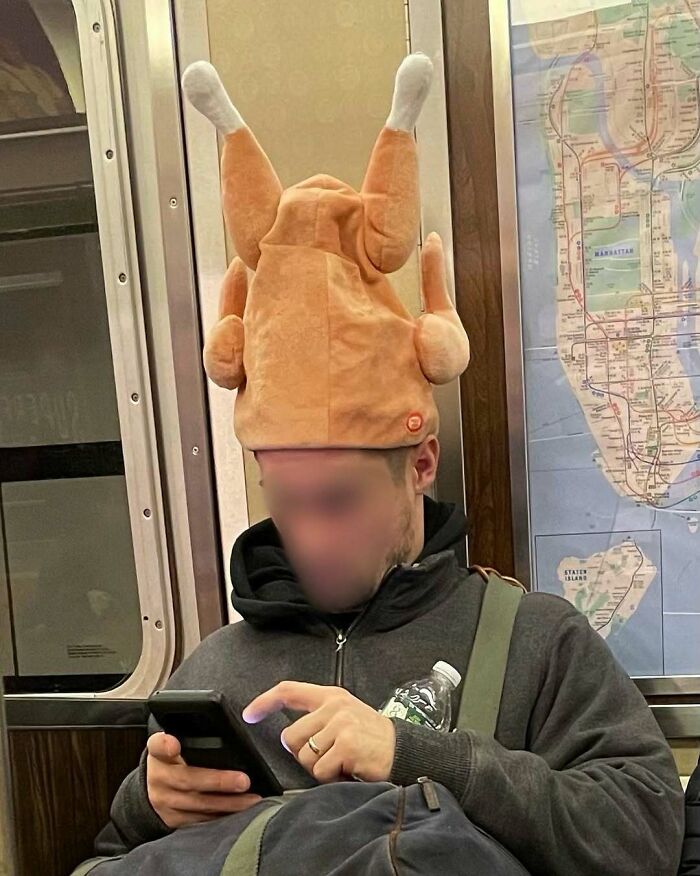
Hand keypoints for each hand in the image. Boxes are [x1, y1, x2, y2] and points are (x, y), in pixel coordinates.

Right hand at [146, 732, 261, 827]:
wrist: (152, 791)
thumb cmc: (172, 761)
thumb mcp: (173, 744)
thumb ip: (189, 736)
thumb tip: (225, 728)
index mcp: (159, 754)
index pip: (158, 746)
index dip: (165, 745)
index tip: (174, 745)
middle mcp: (159, 778)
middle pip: (187, 780)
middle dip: (218, 782)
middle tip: (243, 781)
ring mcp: (165, 802)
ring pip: (197, 805)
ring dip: (226, 804)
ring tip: (250, 800)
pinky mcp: (173, 820)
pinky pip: (199, 820)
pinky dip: (220, 817)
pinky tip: (238, 814)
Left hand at [243, 682, 395, 783]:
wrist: (403, 751)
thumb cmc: (370, 738)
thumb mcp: (345, 716)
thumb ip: (318, 718)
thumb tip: (286, 736)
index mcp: (330, 696)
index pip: (289, 691)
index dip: (265, 702)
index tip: (249, 714)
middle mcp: (334, 705)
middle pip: (290, 736)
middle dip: (303, 754)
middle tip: (328, 756)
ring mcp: (340, 723)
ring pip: (304, 756)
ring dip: (319, 767)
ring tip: (340, 761)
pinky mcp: (346, 744)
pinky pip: (319, 770)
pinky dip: (331, 777)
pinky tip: (348, 768)